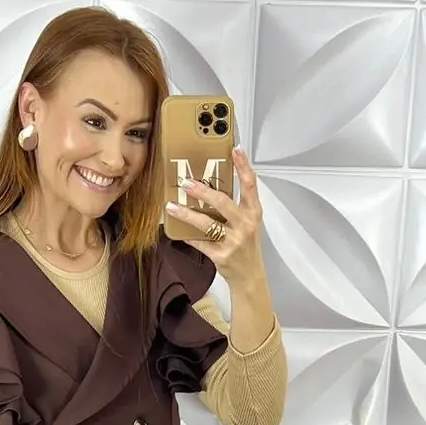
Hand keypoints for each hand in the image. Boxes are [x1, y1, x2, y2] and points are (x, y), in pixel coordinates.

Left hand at [165, 146, 265, 288]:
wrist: (250, 275)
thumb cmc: (246, 246)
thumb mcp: (247, 223)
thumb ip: (235, 206)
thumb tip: (209, 188)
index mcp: (253, 212)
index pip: (250, 185)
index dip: (243, 166)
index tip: (235, 149)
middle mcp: (245, 225)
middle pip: (223, 202)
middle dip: (202, 191)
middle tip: (186, 182)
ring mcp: (233, 241)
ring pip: (207, 223)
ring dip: (187, 214)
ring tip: (172, 206)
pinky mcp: (222, 255)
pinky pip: (200, 243)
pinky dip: (187, 236)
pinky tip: (176, 230)